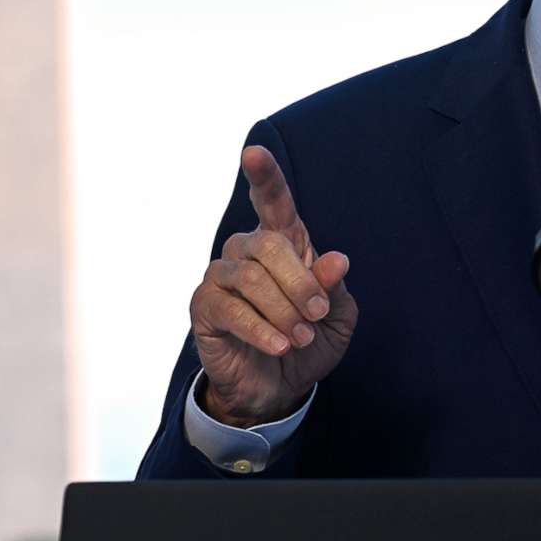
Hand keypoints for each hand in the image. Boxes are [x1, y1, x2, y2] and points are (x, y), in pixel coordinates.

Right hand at [188, 146, 357, 425]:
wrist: (277, 389)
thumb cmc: (307, 342)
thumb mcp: (335, 318)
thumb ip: (334, 288)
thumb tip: (336, 260)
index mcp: (283, 243)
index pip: (273, 202)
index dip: (265, 176)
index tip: (254, 152)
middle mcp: (246, 251)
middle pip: (270, 245)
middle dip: (301, 283)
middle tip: (317, 314)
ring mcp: (221, 277)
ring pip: (250, 278)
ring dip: (284, 311)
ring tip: (300, 337)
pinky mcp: (204, 307)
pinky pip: (231, 309)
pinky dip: (261, 329)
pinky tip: (279, 345)